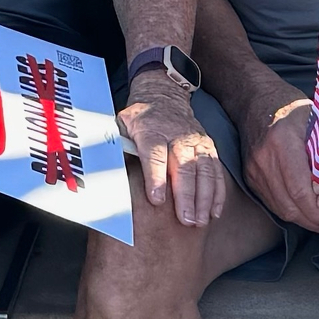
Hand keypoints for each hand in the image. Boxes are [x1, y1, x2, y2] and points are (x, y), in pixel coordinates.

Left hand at [119, 73, 224, 226]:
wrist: (164, 97)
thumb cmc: (140, 119)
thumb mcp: (122, 125)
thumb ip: (116, 146)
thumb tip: (102, 168)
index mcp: (152, 130)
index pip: (155, 155)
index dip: (156, 178)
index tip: (157, 199)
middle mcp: (177, 135)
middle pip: (183, 166)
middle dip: (185, 194)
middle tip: (185, 219)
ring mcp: (196, 141)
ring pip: (204, 170)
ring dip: (204, 198)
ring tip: (199, 221)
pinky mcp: (208, 147)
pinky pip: (216, 171)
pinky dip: (217, 192)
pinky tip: (213, 212)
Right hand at [239, 88, 318, 235]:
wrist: (254, 99)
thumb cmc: (291, 107)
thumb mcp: (316, 119)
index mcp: (283, 142)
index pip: (301, 191)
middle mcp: (264, 159)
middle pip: (290, 205)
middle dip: (314, 222)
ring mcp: (254, 170)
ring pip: (280, 208)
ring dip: (303, 220)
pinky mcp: (249, 177)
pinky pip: (271, 203)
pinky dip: (291, 211)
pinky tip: (306, 213)